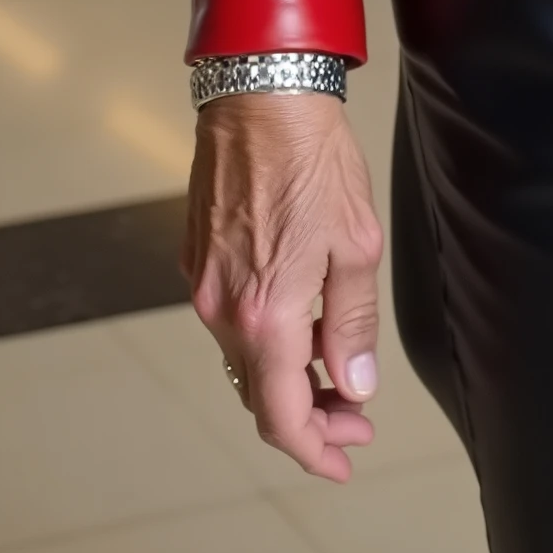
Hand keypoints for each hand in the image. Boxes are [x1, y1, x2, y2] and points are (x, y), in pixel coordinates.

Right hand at [185, 93, 384, 480]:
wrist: (260, 94)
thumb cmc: (312, 156)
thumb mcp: (355, 243)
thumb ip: (352, 322)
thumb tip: (354, 382)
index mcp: (265, 314)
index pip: (282, 415)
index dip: (315, 448)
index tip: (344, 458)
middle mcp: (222, 309)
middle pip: (260, 393)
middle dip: (310, 414)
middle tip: (355, 414)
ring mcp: (203, 284)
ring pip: (245, 358)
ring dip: (287, 375)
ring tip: (335, 367)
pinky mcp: (196, 258)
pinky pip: (231, 320)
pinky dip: (265, 337)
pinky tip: (301, 319)